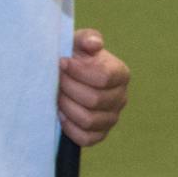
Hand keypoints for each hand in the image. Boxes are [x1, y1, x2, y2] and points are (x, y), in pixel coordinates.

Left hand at [58, 28, 129, 146]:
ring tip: (57, 95)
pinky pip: (86, 138)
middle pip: (94, 100)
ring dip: (67, 107)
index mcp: (120, 74)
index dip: (79, 71)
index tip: (62, 62)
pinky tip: (60, 113)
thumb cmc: (73, 57)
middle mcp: (121, 98)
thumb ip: (87, 38)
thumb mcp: (78, 42)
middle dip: (69, 89)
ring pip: (89, 120)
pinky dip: (70, 127)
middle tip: (56, 80)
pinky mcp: (99, 134)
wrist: (66, 76)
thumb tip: (94, 44)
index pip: (104, 78)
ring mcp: (112, 118)